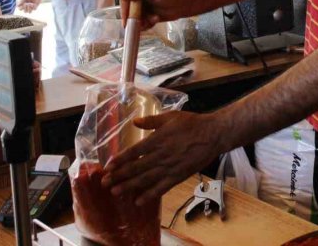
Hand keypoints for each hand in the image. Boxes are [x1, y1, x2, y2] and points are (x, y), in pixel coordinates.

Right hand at [17, 0, 44, 12]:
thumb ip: (21, 1)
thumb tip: (17, 6)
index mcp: (24, 3)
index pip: (20, 8)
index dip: (20, 8)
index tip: (21, 4)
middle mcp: (28, 5)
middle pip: (25, 11)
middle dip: (24, 8)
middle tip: (26, 4)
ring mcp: (32, 6)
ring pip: (29, 12)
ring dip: (28, 9)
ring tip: (29, 4)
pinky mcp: (36, 5)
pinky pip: (34, 9)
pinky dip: (32, 7)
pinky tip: (32, 3)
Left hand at [102, 110, 226, 205]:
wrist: (213, 135)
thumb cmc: (192, 123)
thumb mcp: (170, 117)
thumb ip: (151, 121)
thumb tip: (135, 121)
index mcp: (157, 139)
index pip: (134, 152)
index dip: (120, 160)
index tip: (108, 166)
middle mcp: (160, 155)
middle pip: (136, 168)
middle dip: (119, 176)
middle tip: (105, 183)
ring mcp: (169, 167)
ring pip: (145, 179)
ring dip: (129, 186)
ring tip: (115, 192)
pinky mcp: (178, 176)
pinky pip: (161, 188)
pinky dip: (149, 195)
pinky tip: (139, 201)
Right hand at [120, 0, 192, 29]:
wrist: (185, 2)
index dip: (124, 9)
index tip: (126, 19)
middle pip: (129, 11)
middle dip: (134, 18)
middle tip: (141, 22)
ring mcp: (143, 8)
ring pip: (135, 19)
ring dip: (143, 22)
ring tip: (154, 19)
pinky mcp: (148, 16)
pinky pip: (143, 24)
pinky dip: (148, 24)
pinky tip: (156, 19)